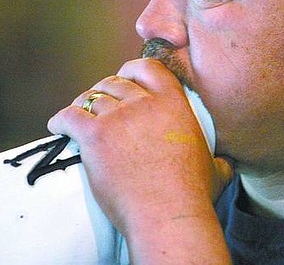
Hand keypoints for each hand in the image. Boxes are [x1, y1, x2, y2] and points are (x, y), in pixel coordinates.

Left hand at [47, 58, 232, 263]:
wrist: (167, 215)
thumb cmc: (191, 196)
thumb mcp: (215, 169)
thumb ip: (217, 157)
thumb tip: (226, 163)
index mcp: (173, 104)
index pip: (148, 68)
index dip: (132, 69)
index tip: (124, 76)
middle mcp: (145, 104)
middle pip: (115, 83)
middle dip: (105, 89)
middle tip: (100, 102)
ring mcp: (118, 118)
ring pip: (92, 98)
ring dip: (83, 104)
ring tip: (78, 113)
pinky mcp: (95, 137)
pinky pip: (70, 117)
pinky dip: (61, 120)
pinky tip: (57, 125)